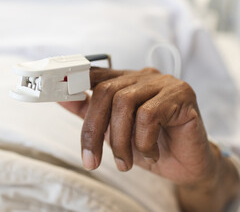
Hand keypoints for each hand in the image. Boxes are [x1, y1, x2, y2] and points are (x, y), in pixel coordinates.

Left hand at [60, 67, 216, 184]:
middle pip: (106, 91)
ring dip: (119, 141)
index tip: (52, 91)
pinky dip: (143, 142)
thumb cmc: (150, 145)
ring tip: (125, 162)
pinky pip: (149, 115)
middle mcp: (144, 76)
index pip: (96, 74)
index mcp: (127, 81)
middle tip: (91, 161)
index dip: (73, 81)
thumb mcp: (113, 131)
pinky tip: (151, 153)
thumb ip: (90, 112)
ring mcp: (164, 83)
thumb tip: (61, 98)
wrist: (188, 164)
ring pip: (125, 103)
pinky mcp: (181, 95)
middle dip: (93, 130)